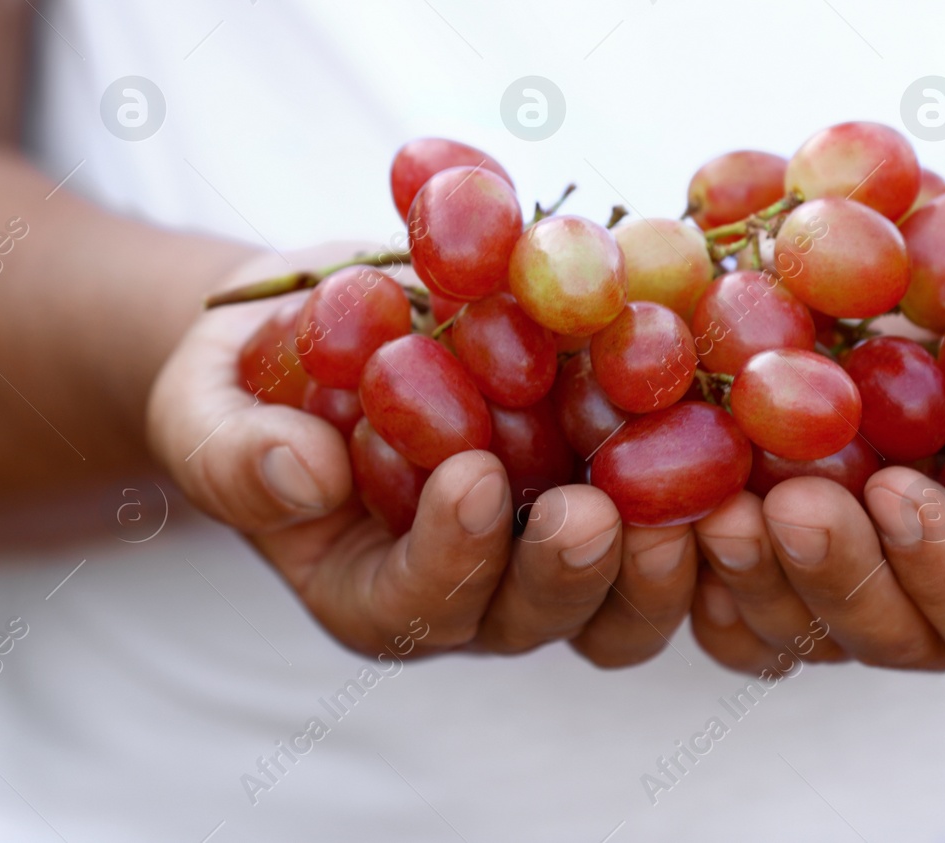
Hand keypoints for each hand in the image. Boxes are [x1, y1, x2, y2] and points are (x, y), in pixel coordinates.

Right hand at [148, 248, 696, 664]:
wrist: (326, 328)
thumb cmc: (251, 383)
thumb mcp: (208, 407)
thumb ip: (233, 452)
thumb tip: (298, 471)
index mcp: (375, 591)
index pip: (418, 604)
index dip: (450, 555)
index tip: (472, 477)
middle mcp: (477, 589)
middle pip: (540, 616)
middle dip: (570, 572)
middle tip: (596, 509)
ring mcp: (551, 543)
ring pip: (624, 591)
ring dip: (661, 553)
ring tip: (693, 485)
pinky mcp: (610, 482)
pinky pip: (671, 509)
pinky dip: (706, 481)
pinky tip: (735, 423)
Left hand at [689, 190, 944, 676]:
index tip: (904, 490)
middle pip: (885, 636)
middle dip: (831, 577)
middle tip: (787, 500)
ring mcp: (872, 555)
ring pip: (795, 615)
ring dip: (748, 570)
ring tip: (703, 493)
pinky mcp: (808, 503)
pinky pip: (740, 554)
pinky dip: (694, 531)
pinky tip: (662, 460)